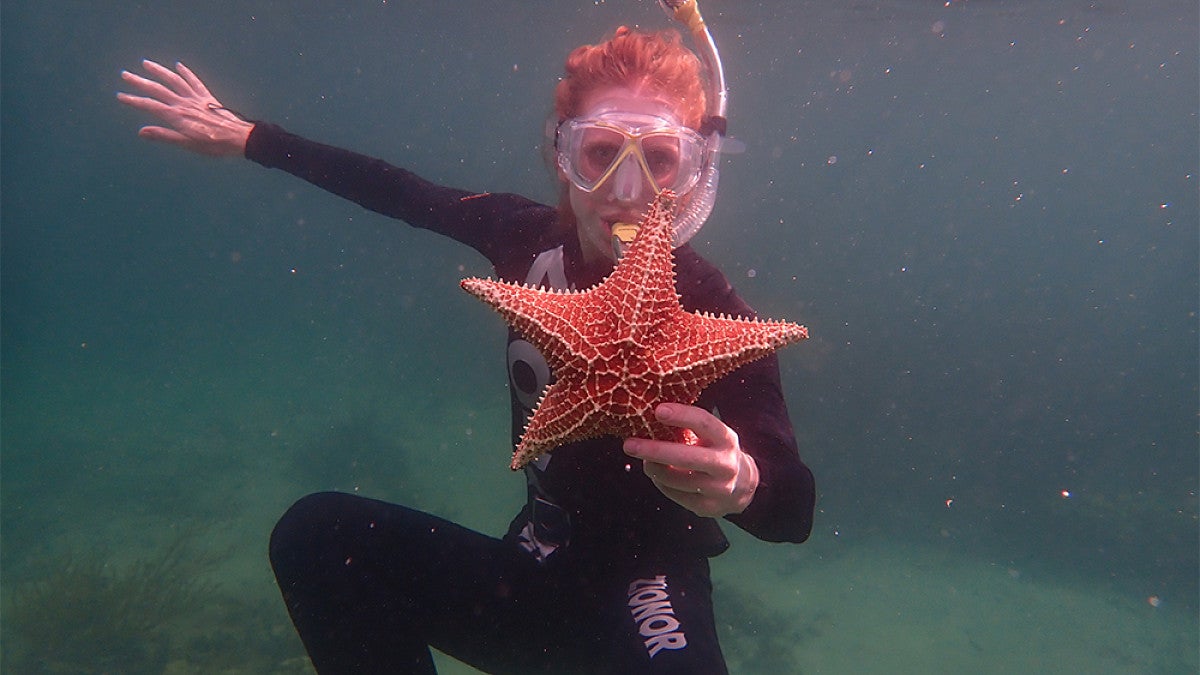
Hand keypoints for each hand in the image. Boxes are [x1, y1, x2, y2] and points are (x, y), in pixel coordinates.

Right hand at [117, 60, 252, 156]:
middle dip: (140, 81)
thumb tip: (141, 131)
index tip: (120, 96)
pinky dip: (185, 72)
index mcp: (176, 116)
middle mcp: (184, 103)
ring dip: (159, 71)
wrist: (238, 137)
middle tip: (125, 74)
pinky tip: (178, 65)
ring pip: (174, 80)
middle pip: (158, 89)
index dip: (134, 100)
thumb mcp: (187, 144)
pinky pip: (194, 81)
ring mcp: (196, 98)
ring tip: (146, 63)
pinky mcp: (207, 96)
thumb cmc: (213, 145)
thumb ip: (165, 136)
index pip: (150, 105)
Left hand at [623, 403, 758, 517]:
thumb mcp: (712, 436)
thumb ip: (689, 428)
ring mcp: (719, 489)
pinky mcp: (708, 507)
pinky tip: (657, 475)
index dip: (681, 415)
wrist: (742, 486)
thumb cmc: (715, 451)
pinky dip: (661, 484)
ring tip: (645, 460)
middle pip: (687, 457)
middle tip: (629, 445)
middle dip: (655, 450)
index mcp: (726, 439)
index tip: (657, 411)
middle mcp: (726, 464)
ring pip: (677, 480)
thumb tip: (651, 415)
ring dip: (654, 469)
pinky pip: (675, 495)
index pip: (704, 423)